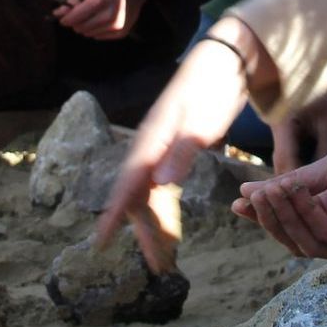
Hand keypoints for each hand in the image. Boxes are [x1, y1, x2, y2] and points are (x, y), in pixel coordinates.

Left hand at [55, 0, 146, 39]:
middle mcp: (109, 15)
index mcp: (99, 0)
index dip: (66, 19)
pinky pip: (100, 37)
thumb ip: (74, 0)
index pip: (76, 17)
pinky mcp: (121, 32)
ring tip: (91, 16)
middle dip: (76, 22)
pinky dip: (96, 30)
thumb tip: (58, 13)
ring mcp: (117, 25)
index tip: (62, 18)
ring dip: (86, 27)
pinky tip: (101, 20)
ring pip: (89, 34)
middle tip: (79, 14)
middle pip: (81, 27)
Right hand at [96, 22, 263, 271]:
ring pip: (148, 194)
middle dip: (143, 232)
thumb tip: (160, 184)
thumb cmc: (212, 88)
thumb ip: (182, 152)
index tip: (101, 241)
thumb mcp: (200, 120)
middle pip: (137, 196)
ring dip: (155, 224)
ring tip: (163, 256)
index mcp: (152, 140)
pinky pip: (160, 187)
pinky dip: (164, 209)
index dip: (113, 214)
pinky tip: (169, 226)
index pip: (127, 184)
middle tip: (156, 264)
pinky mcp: (173, 149)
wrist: (225, 62)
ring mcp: (160, 148)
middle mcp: (150, 147)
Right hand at [235, 97, 326, 257]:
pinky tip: (294, 194)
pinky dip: (307, 216)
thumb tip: (251, 191)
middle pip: (298, 236)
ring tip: (268, 194)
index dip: (266, 212)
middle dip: (271, 218)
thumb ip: (297, 183)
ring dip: (284, 218)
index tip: (239, 201)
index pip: (295, 219)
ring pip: (310, 243)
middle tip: (250, 198)